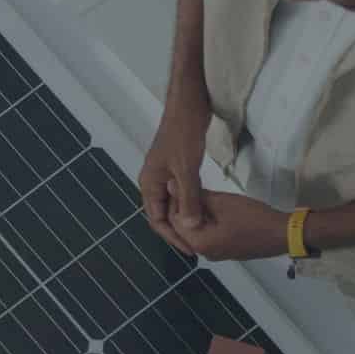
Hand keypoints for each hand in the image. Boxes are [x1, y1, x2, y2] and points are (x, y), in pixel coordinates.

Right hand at [139, 96, 211, 255]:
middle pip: (164, 213)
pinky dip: (193, 202)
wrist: (188, 104)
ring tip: (203, 232)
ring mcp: (165, 173)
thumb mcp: (186, 170)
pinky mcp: (177, 166)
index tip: (190, 249)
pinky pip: (183, 191)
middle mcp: (153, 180)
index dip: (172, 236)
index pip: (157, 219)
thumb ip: (188, 200)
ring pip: (175, 203)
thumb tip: (189, 228)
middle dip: (179, 229)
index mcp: (149, 183)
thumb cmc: (182, 133)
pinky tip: (205, 209)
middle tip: (198, 245)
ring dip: (187, 216)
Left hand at [173, 190, 289, 260]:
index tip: (181, 182)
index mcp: (199, 242)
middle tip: (193, 187)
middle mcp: (203, 253)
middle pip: (184, 227)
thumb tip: (171, 185)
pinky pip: (209, 236)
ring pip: (197, 231)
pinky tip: (215, 208)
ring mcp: (216, 254)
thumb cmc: (251, 217)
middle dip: (185, 207)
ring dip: (197, 213)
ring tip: (204, 194)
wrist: (281, 234)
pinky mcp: (226, 251)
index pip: (173, 220)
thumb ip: (195, 195)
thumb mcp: (221, 202)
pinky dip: (208, 222)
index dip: (175, 200)